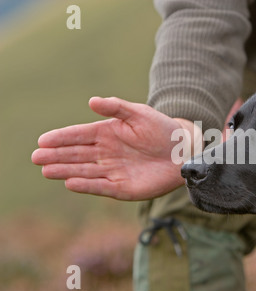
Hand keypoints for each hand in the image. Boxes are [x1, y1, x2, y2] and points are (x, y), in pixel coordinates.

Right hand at [31, 97, 200, 200]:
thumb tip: (91, 101)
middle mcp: (106, 153)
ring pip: (84, 171)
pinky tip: (70, 182)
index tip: (43, 140)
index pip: (79, 136)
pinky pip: (101, 186)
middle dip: (56, 156)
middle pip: (76, 154)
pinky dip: (86, 185)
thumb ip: (116, 107)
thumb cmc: (162, 130)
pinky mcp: (123, 188)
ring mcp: (113, 171)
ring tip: (46, 170)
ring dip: (65, 171)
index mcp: (107, 133)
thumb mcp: (139, 114)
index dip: (61, 138)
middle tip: (36, 157)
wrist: (183, 152)